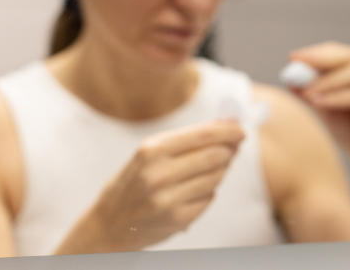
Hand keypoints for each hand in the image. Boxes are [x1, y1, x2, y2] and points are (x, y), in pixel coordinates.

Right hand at [54, 120, 244, 253]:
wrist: (108, 224)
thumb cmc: (135, 181)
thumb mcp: (150, 153)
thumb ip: (187, 139)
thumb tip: (226, 124)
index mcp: (151, 150)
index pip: (203, 135)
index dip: (229, 131)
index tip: (241, 130)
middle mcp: (158, 174)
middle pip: (215, 155)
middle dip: (229, 151)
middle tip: (232, 149)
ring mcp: (168, 199)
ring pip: (216, 177)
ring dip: (220, 171)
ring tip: (208, 171)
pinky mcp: (177, 219)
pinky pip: (209, 198)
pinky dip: (208, 192)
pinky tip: (192, 193)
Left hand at [289, 42, 349, 177]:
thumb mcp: (326, 107)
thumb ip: (312, 90)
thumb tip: (289, 75)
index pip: (342, 52)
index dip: (317, 52)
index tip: (293, 57)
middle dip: (321, 60)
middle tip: (297, 66)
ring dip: (327, 81)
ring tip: (305, 91)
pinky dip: (337, 97)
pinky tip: (317, 103)